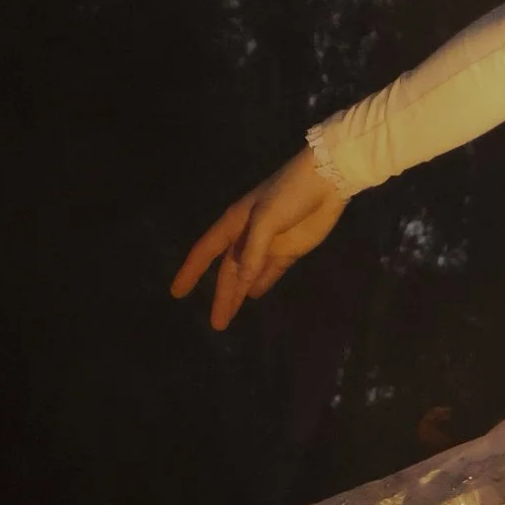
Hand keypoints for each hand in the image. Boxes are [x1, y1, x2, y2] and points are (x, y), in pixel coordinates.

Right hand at [171, 146, 347, 331]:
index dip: (191, 272)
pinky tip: (254, 297)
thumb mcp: (266, 220)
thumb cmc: (290, 194)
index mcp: (234, 223)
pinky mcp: (289, 250)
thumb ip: (253, 252)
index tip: (177, 292)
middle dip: (222, 296)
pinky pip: (270, 272)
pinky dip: (261, 284)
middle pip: (229, 272)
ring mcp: (268, 244)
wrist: (326, 180)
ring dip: (239, 295)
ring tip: (229, 318)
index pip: (205, 252)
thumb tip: (242, 284)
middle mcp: (247, 236)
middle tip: (217, 324)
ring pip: (248, 275)